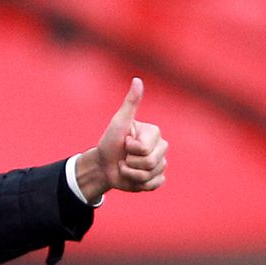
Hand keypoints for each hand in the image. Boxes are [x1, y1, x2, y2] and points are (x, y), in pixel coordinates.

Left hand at [74, 77, 167, 201]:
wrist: (104, 165)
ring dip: (131, 174)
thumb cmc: (110, 142)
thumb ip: (130, 103)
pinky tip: (133, 177)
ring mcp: (161, 164)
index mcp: (155, 133)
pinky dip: (139, 185)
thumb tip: (137, 79)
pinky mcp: (157, 179)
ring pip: (150, 175)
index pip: (146, 149)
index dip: (130, 149)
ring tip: (126, 166)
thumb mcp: (119, 122)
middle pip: (150, 163)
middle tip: (124, 157)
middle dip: (130, 163)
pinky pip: (155, 184)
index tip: (124, 143)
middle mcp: (162, 147)